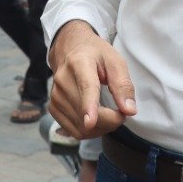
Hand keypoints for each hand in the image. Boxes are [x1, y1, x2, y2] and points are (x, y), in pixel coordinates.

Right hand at [48, 21, 136, 139]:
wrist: (69, 49)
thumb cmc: (95, 54)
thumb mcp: (115, 61)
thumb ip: (123, 85)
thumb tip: (129, 110)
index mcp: (80, 63)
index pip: (85, 87)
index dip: (88, 106)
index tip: (91, 122)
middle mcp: (63, 80)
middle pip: (86, 113)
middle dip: (110, 121)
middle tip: (122, 113)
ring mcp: (56, 96)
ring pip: (81, 128)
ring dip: (101, 128)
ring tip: (110, 114)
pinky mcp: (53, 108)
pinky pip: (74, 131)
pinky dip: (90, 132)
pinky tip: (98, 120)